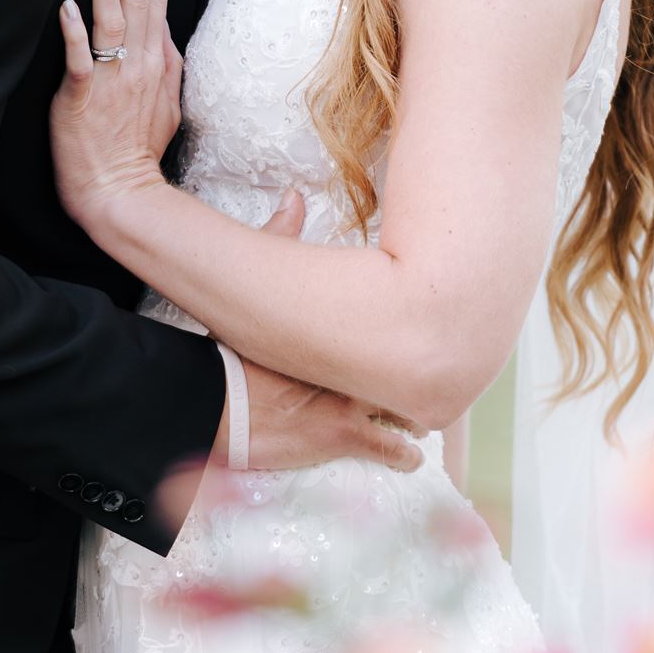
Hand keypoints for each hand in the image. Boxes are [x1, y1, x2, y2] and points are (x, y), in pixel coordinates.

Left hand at [51, 0, 180, 229]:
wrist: (119, 194)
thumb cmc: (135, 152)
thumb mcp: (166, 105)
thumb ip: (164, 67)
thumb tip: (163, 38)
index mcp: (160, 61)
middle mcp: (142, 63)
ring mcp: (115, 80)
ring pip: (114, 18)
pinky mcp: (84, 98)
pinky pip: (82, 60)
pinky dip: (76, 32)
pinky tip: (68, 6)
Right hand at [212, 192, 424, 477]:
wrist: (219, 403)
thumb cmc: (234, 351)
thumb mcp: (258, 290)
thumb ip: (280, 238)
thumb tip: (294, 196)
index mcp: (342, 330)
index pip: (396, 322)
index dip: (414, 326)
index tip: (427, 325)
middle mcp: (356, 367)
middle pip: (410, 370)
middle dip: (421, 375)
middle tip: (434, 373)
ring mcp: (354, 406)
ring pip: (408, 412)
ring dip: (414, 416)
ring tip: (424, 418)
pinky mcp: (345, 440)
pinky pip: (393, 451)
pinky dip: (404, 455)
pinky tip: (412, 456)